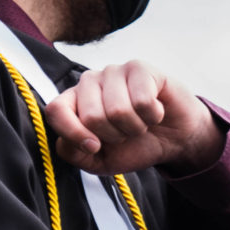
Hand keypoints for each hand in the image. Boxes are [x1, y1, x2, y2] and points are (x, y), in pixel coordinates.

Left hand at [45, 61, 225, 175]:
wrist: (173, 139)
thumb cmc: (134, 146)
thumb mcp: (98, 161)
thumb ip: (73, 153)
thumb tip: (70, 138)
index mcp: (74, 102)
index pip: (56, 110)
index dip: (74, 133)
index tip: (95, 147)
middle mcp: (90, 82)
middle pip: (91, 116)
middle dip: (114, 135)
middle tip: (125, 133)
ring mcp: (114, 71)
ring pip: (118, 110)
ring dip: (135, 127)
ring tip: (141, 122)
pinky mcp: (140, 68)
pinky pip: (143, 100)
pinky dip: (152, 116)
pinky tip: (155, 111)